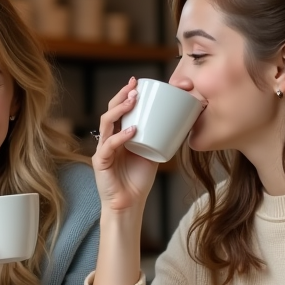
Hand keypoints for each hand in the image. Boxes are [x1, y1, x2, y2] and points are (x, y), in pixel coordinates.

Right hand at [93, 78, 159, 214]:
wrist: (128, 204)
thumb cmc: (139, 179)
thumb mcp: (154, 152)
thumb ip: (161, 137)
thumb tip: (184, 120)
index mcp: (119, 134)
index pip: (121, 109)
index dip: (128, 94)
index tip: (140, 81)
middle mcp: (108, 138)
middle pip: (111, 110)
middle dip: (122, 95)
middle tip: (135, 86)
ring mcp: (103, 149)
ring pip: (106, 123)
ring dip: (120, 110)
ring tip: (133, 100)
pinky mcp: (101, 162)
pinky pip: (109, 146)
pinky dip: (120, 137)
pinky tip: (132, 130)